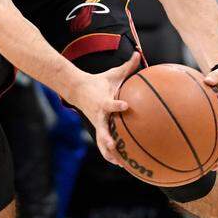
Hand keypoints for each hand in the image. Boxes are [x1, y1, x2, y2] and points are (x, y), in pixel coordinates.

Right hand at [70, 52, 140, 166]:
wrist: (77, 90)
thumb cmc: (98, 82)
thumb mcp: (113, 74)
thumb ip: (128, 66)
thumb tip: (139, 52)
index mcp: (103, 102)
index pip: (110, 104)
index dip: (117, 105)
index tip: (125, 106)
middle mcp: (99, 116)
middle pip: (102, 131)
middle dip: (108, 140)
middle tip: (117, 147)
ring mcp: (97, 124)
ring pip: (102, 143)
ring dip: (110, 154)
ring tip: (121, 165)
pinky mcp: (98, 130)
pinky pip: (104, 145)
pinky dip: (112, 155)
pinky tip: (122, 164)